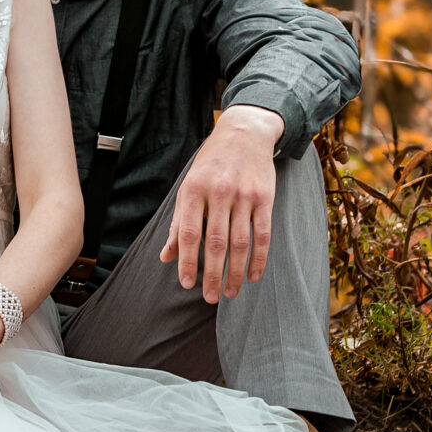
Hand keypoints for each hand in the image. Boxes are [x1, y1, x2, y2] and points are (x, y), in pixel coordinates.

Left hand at [159, 105, 283, 302]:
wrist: (243, 134)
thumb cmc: (210, 165)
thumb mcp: (188, 188)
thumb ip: (178, 224)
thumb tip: (166, 257)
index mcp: (194, 191)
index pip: (189, 233)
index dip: (187, 261)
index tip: (187, 284)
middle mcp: (219, 193)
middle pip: (216, 242)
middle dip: (212, 274)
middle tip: (210, 298)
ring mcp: (243, 195)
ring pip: (240, 242)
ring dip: (236, 271)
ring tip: (231, 293)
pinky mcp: (264, 198)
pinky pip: (263, 234)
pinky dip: (259, 258)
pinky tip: (253, 276)